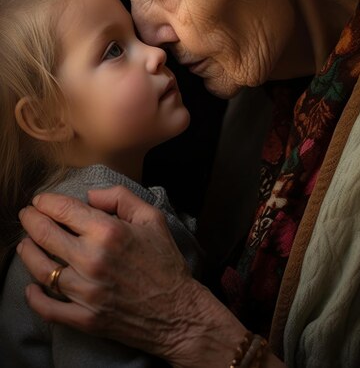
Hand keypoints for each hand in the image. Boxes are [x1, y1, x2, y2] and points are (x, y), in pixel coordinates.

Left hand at [17, 186, 246, 367]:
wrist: (177, 312)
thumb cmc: (165, 262)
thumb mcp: (152, 218)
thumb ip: (120, 197)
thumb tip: (90, 196)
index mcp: (109, 232)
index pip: (64, 210)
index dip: (46, 202)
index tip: (40, 200)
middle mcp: (92, 260)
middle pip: (45, 235)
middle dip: (30, 220)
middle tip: (27, 215)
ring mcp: (86, 292)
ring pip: (41, 270)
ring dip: (28, 252)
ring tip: (25, 243)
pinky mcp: (85, 318)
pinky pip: (49, 308)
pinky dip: (34, 298)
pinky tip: (30, 287)